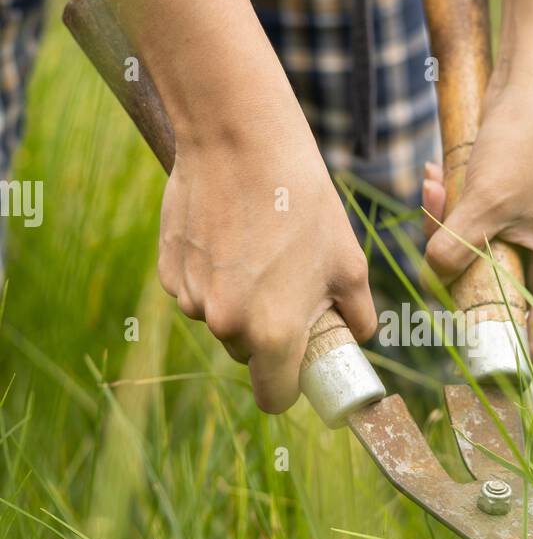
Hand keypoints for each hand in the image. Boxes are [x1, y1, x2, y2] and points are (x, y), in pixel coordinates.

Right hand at [157, 85, 377, 413]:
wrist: (240, 140)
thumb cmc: (304, 201)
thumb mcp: (349, 262)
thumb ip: (357, 315)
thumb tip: (358, 337)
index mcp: (273, 333)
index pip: (274, 398)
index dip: (290, 387)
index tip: (300, 365)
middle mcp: (225, 324)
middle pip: (246, 354)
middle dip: (266, 334)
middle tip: (289, 287)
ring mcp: (191, 297)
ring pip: (219, 319)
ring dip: (238, 301)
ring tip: (260, 248)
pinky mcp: (168, 270)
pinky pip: (196, 290)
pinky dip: (213, 275)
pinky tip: (230, 234)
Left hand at [423, 75, 532, 360]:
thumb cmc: (526, 140)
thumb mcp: (484, 200)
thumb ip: (455, 248)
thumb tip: (432, 279)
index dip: (505, 352)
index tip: (463, 348)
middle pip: (498, 298)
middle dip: (457, 273)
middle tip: (434, 238)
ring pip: (479, 259)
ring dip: (448, 232)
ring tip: (433, 188)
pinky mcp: (513, 212)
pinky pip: (476, 228)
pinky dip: (453, 210)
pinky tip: (434, 176)